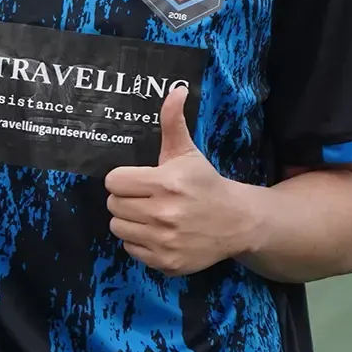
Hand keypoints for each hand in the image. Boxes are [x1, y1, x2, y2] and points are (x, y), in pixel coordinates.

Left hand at [104, 89, 259, 276]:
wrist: (238, 222)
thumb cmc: (205, 183)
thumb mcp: (187, 153)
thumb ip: (172, 122)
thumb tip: (174, 89)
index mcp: (166, 183)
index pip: (114, 181)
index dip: (123, 179)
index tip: (138, 180)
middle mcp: (165, 214)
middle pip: (114, 205)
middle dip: (126, 199)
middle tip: (146, 197)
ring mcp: (165, 241)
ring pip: (118, 227)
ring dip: (129, 220)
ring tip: (150, 214)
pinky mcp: (167, 262)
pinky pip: (130, 249)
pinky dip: (139, 242)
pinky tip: (158, 232)